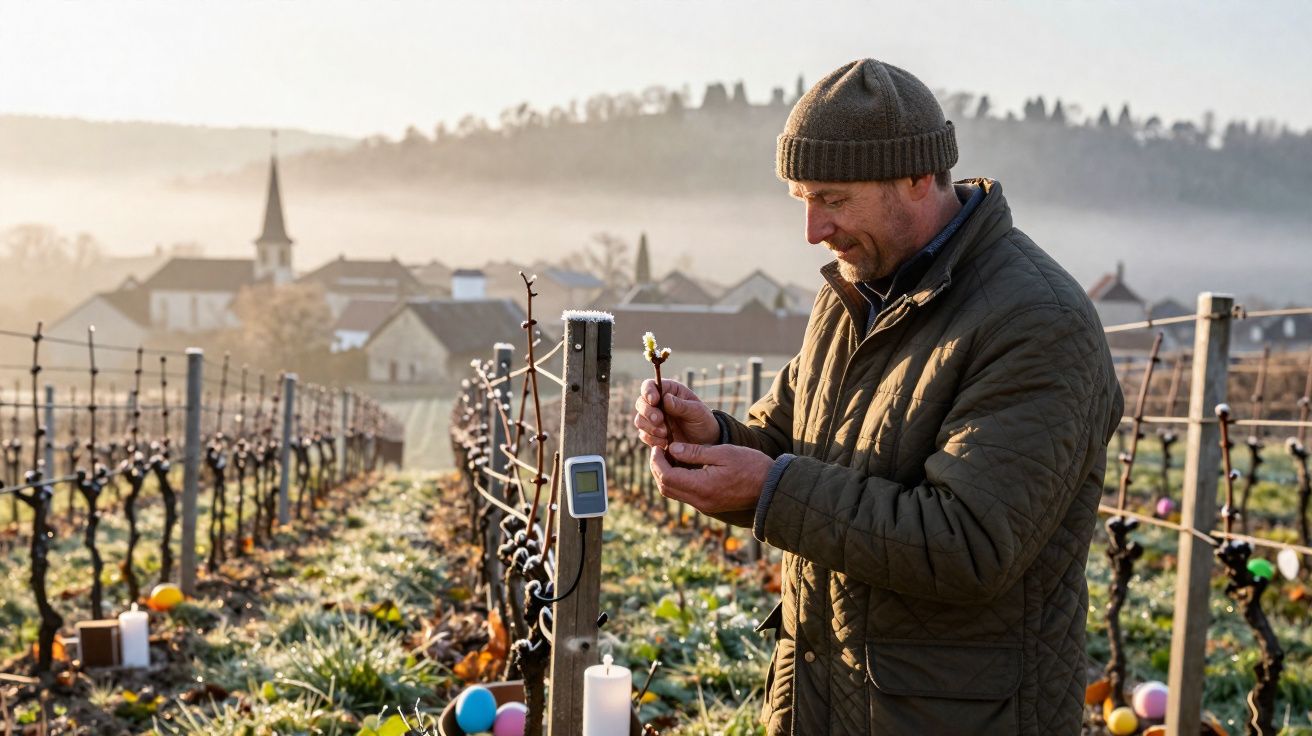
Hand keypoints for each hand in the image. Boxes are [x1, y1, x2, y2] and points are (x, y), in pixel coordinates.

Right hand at [632, 379, 717, 449]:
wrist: (706, 442)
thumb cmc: (703, 421)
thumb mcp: (696, 411)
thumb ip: (681, 405)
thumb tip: (665, 398)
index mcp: (669, 391)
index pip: (650, 385)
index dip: (648, 391)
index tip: (654, 401)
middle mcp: (658, 403)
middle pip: (641, 403)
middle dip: (648, 412)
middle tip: (660, 420)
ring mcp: (653, 419)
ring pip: (639, 420)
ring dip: (649, 427)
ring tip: (665, 434)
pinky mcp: (652, 434)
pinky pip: (644, 435)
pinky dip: (652, 439)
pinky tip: (664, 442)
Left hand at [650, 442, 772, 513]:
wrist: (771, 487)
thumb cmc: (751, 465)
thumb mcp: (723, 452)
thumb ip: (696, 452)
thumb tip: (673, 448)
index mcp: (702, 487)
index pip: (667, 476)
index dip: (657, 461)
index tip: (659, 445)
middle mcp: (700, 500)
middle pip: (666, 488)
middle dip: (657, 468)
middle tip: (659, 449)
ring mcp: (704, 505)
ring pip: (673, 493)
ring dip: (665, 475)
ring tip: (668, 455)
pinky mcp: (708, 504)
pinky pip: (684, 494)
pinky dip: (677, 480)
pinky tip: (681, 465)